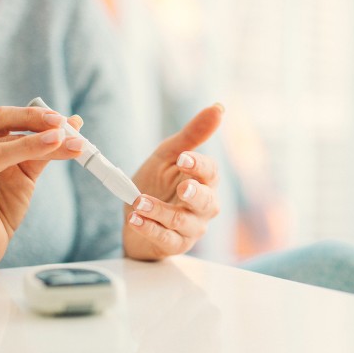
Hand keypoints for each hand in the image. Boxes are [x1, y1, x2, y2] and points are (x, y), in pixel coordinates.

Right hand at [0, 106, 83, 271]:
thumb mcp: (27, 175)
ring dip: (30, 145)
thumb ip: (46, 151)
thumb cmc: (0, 206)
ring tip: (57, 141)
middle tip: (62, 127)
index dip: (34, 115)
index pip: (6, 118)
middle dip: (34, 123)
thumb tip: (74, 125)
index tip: (63, 120)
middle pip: (2, 127)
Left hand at [123, 104, 223, 259]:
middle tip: (182, 188)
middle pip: (207, 202)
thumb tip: (218, 107)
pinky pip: (164, 238)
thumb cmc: (157, 183)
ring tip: (139, 201)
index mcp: (204, 181)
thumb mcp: (169, 155)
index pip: (210, 173)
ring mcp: (190, 228)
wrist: (135, 215)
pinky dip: (149, 229)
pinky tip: (135, 219)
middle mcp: (203, 206)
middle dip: (195, 195)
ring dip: (161, 211)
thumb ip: (192, 135)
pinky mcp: (173, 244)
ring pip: (182, 222)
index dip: (199, 166)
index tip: (183, 158)